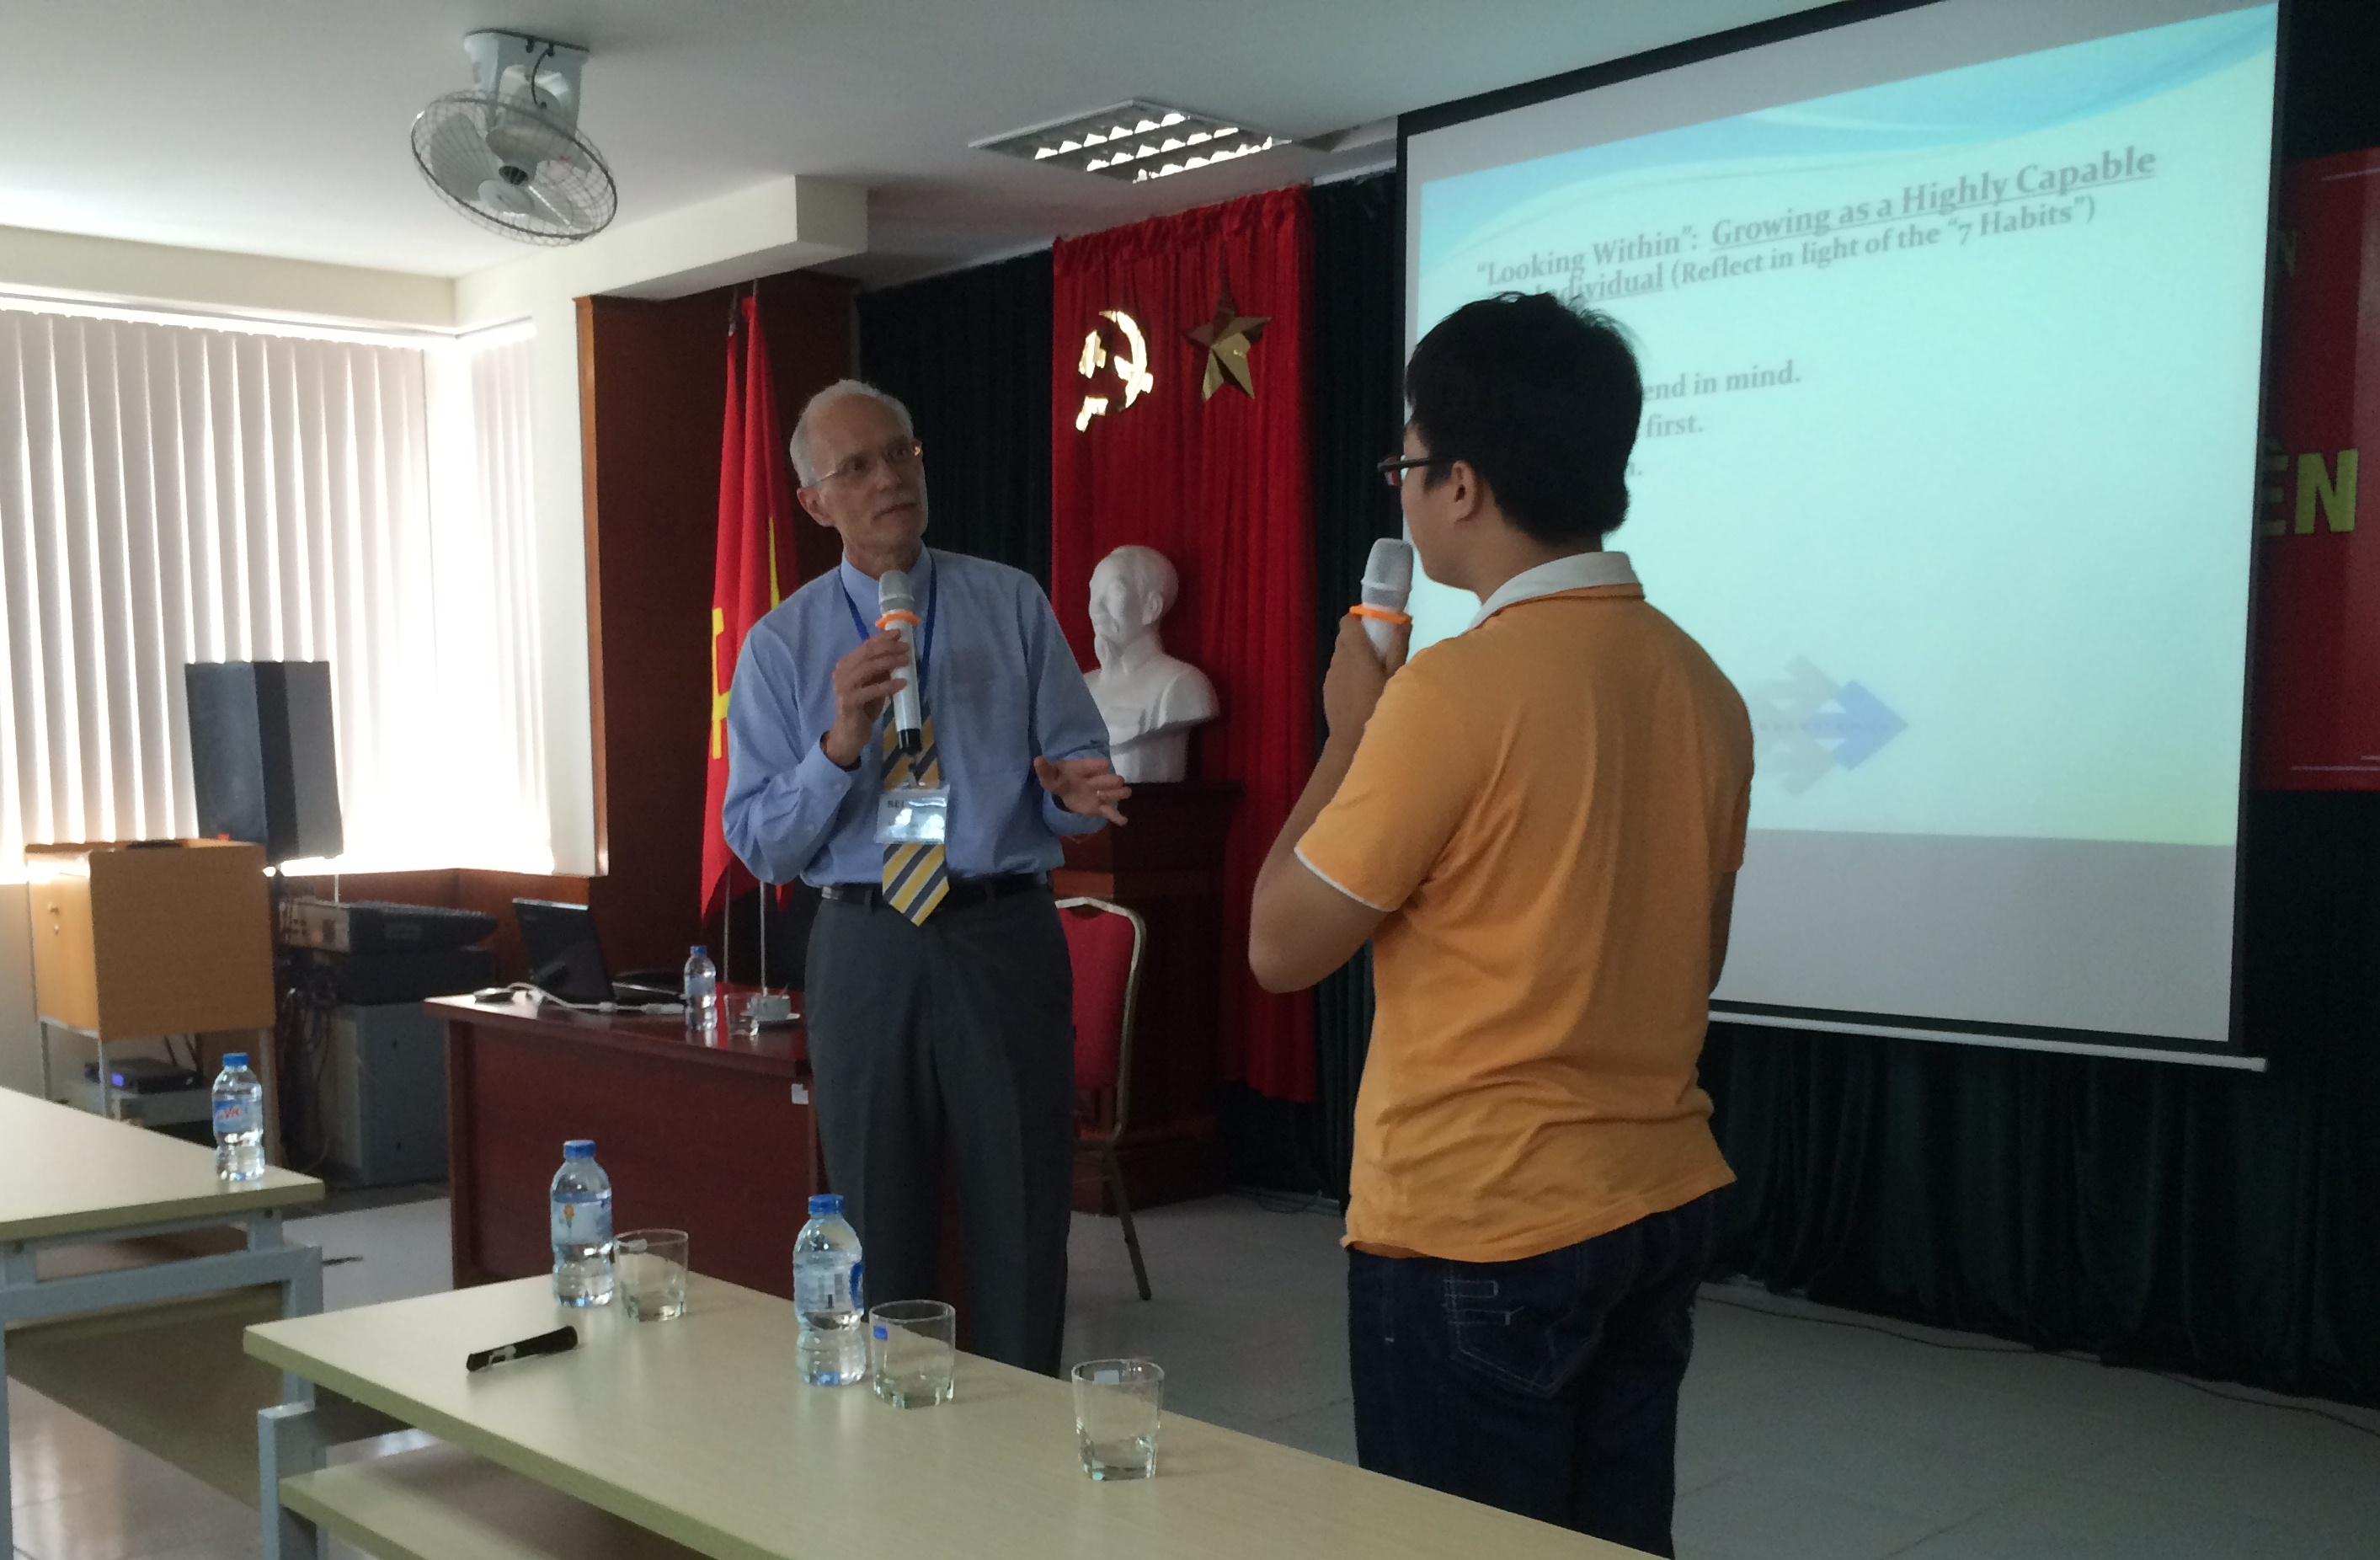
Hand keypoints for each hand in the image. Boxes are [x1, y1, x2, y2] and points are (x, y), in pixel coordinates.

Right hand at [820, 630, 910, 768]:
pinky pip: (872, 690)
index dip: (882, 638)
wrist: (849, 733)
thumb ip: (880, 670)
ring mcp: (844, 686)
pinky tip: (902, 683)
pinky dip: (888, 685)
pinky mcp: (849, 701)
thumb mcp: (873, 684)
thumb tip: (898, 653)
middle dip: (888, 648)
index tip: (899, 633)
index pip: (865, 646)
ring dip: (889, 662)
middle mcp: (842, 672)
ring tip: (906, 661)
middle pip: (867, 654)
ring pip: (868, 668)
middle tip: (906, 647)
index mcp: (846, 664)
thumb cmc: (863, 707)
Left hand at [1035, 755, 1130, 825]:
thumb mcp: (1049, 775)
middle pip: (1102, 781)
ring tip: (1126, 793)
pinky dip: (1116, 817)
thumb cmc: (1058, 778)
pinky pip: (1108, 811)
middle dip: (1109, 781)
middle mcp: (1092, 781)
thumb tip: (1037, 760)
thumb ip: (1045, 769)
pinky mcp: (1098, 807)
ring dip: (1117, 794)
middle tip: (1119, 781)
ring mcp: (1097, 794)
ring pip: (1109, 794)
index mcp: (1079, 770)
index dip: (1095, 765)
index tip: (1105, 764)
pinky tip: (1124, 821)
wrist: (1064, 787)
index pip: (1088, 766)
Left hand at [1322, 613, 1405, 745]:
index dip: (1360, 620)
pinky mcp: (1328, 689)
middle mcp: (1338, 658)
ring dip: (1354, 657)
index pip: (1348, 621)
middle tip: (1379, 652)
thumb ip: (1398, 645)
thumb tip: (1403, 620)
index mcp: (1355, 650)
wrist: (1352, 739)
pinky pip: (1338, 672)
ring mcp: (1331, 674)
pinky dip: (1348, 673)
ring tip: (1372, 674)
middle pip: (1345, 637)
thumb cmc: (1378, 704)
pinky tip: (1360, 690)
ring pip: (1341, 655)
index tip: (1375, 628)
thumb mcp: (1395, 675)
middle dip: (1360, 639)